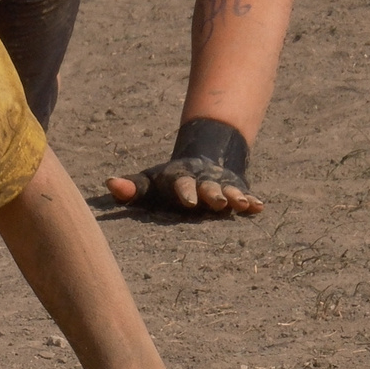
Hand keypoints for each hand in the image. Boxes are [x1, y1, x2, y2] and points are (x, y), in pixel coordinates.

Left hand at [106, 155, 263, 215]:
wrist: (202, 161)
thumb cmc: (168, 182)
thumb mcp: (148, 183)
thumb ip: (131, 187)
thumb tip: (110, 184)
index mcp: (180, 180)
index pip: (181, 184)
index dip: (184, 191)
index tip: (186, 200)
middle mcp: (203, 182)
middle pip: (208, 188)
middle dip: (213, 194)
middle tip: (217, 202)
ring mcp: (221, 186)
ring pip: (229, 191)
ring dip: (235, 197)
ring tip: (243, 204)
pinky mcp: (236, 191)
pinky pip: (246, 196)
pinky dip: (252, 201)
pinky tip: (259, 207)